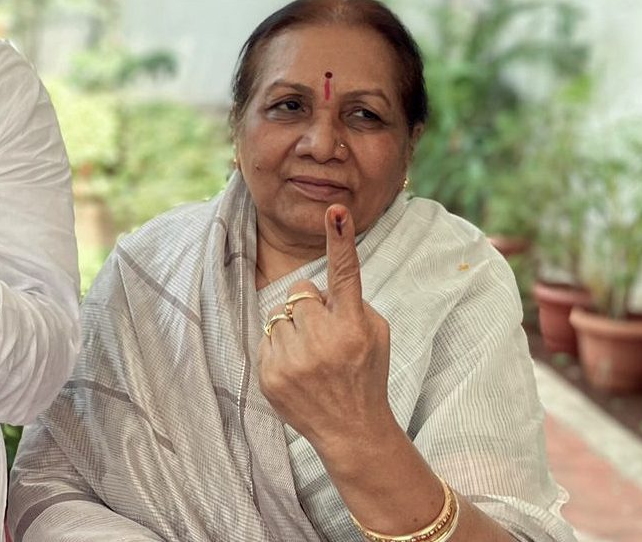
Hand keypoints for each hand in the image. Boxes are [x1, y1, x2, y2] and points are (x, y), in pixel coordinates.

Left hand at [257, 204, 395, 459]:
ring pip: (279, 314)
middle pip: (300, 292)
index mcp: (354, 325)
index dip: (340, 241)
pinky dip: (279, 349)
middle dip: (309, 306)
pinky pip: (266, 337)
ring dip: (293, 328)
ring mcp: (295, 359)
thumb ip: (350, 303)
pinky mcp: (271, 375)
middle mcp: (325, 340)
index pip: (346, 275)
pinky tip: (298, 371)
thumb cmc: (364, 373)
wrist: (352, 430)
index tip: (335, 211)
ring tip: (312, 357)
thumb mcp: (375, 334)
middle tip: (325, 335)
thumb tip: (316, 289)